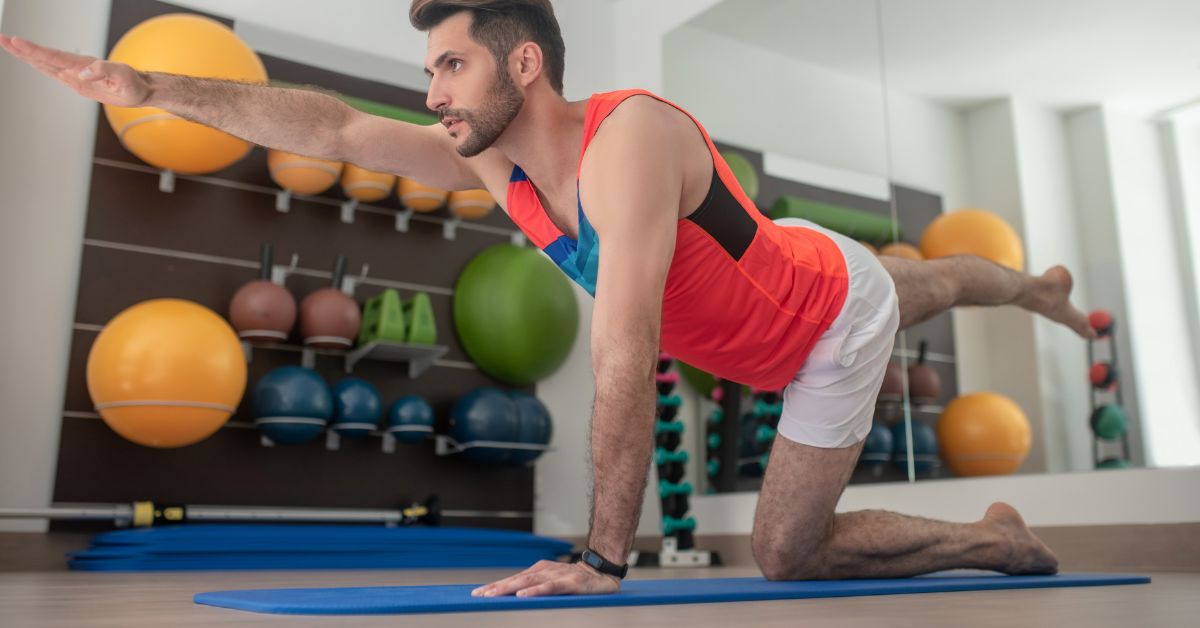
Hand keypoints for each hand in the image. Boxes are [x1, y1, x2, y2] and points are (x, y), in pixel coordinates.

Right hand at [0, 35, 149, 106]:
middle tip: (2, 39)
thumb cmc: (133, 84)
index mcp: (84, 65)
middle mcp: (76, 67)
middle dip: (22, 49)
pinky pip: (53, 72)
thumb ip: (104, 71)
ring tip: (7, 44)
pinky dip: (38, 64)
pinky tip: (27, 59)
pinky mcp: (75, 81)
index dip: (35, 50)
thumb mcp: (124, 78)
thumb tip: (84, 72)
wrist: (139, 90)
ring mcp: (74, 73)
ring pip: (45, 63)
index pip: (54, 56)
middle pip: (44, 56)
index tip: (17, 42)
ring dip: (25, 54)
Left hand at [472, 559, 620, 597]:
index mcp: (539, 571)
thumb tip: (514, 596)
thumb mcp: (552, 582)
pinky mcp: (569, 583)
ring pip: (529, 582)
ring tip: (494, 595)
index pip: (513, 579)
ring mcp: (557, 576)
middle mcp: (545, 571)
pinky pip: (550, 587)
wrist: (602, 572)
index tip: (477, 593)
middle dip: (496, 587)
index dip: (495, 586)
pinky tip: (523, 595)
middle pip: (516, 579)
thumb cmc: (576, 581)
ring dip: (509, 588)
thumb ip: (536, 587)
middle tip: (479, 595)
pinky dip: (535, 591)